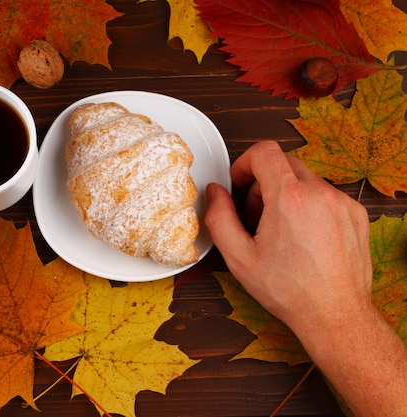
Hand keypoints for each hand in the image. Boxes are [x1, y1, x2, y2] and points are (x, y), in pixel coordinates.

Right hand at [203, 140, 370, 334]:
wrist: (334, 313)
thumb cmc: (290, 290)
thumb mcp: (239, 257)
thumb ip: (219, 218)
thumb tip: (215, 194)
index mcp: (290, 198)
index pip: (264, 151)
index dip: (244, 163)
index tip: (240, 182)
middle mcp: (320, 194)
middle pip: (283, 163)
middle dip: (263, 182)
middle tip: (256, 214)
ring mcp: (341, 203)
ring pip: (304, 179)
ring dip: (286, 195)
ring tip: (280, 230)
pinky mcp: (355, 214)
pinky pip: (325, 195)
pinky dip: (309, 206)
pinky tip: (302, 236)